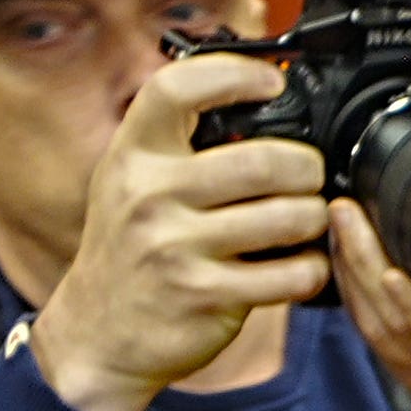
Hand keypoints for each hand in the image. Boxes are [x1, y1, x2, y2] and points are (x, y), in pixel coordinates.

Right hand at [26, 52, 331, 410]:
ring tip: (308, 221)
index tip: (272, 81)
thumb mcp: (131, 184)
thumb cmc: (129, 251)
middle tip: (310, 176)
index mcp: (133, 155)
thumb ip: (178, 146)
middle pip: (262, 160)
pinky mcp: (204, 295)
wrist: (96, 336)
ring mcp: (175, 246)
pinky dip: (310, 269)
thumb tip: (256, 104)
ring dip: (314, 218)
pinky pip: (289, 274)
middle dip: (307, 167)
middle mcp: (150, 194)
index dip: (233, 74)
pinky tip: (301, 265)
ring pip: (287, 216)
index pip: (176, 89)